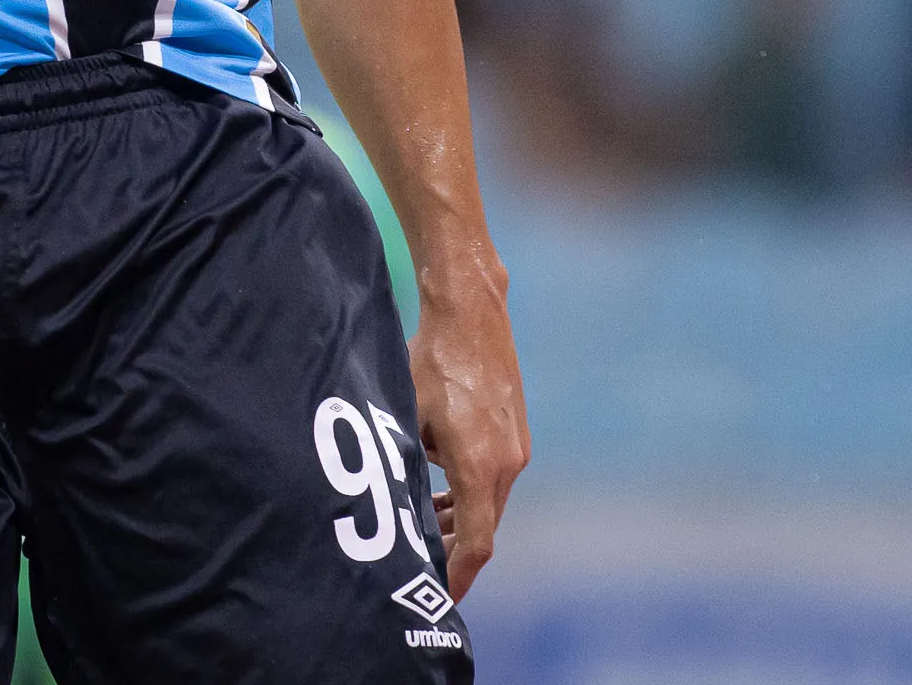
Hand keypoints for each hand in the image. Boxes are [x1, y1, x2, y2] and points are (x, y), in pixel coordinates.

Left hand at [410, 267, 527, 594]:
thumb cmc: (432, 362)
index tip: (437, 598)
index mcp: (481, 468)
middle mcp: (508, 464)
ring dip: (459, 521)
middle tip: (417, 565)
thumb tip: (395, 505)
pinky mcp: (515, 433)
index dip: (456, 578)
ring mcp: (516, 448)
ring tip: (423, 527)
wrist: (472, 313)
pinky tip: (439, 490)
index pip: (476, 546)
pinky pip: (493, 480)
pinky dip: (469, 495)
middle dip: (451, 552)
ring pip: (488, 504)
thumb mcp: (406, 418)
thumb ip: (407, 466)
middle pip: (482, 529)